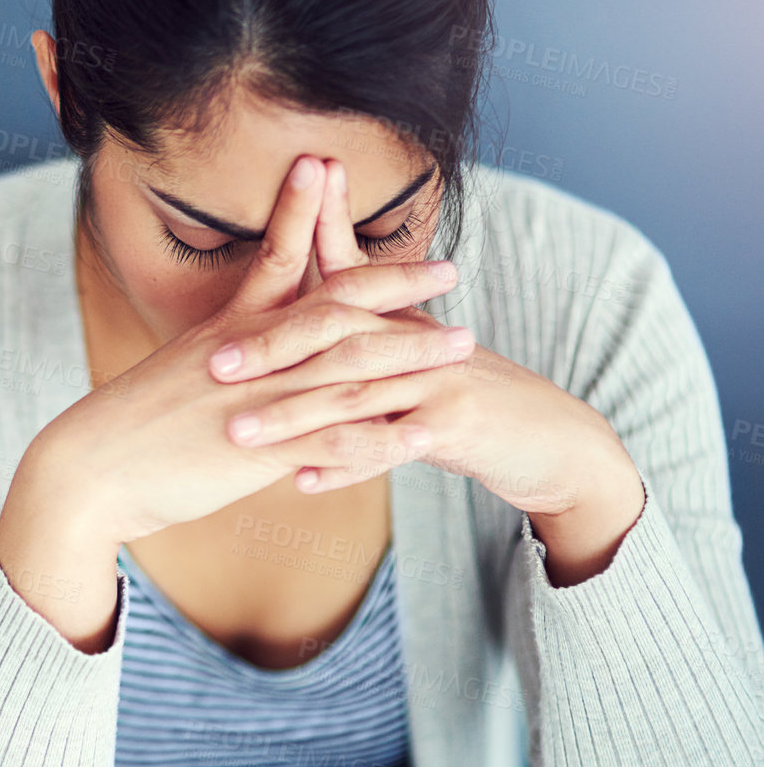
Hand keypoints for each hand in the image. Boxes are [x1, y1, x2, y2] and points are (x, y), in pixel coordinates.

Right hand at [36, 156, 465, 547]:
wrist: (86, 470)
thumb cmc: (126, 430)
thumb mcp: (174, 376)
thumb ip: (218, 360)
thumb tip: (243, 352)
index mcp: (225, 333)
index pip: (275, 260)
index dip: (309, 216)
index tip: (333, 172)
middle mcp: (246, 357)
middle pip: (333, 309)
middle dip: (395, 286)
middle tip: (450, 269)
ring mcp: (254, 401)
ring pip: (345, 370)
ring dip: (409, 356)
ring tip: (462, 345)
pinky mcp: (255, 451)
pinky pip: (331, 443)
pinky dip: (380, 439)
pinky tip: (423, 435)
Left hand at [212, 157, 635, 519]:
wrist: (550, 439)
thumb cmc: (465, 396)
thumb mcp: (415, 353)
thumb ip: (363, 326)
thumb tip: (310, 286)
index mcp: (400, 319)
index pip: (337, 284)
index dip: (283, 288)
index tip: (222, 299)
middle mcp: (417, 340)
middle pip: (336, 336)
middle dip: (272, 349)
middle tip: (216, 366)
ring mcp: (438, 380)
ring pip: (355, 394)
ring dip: (293, 416)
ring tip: (240, 432)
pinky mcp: (459, 427)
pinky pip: (391, 448)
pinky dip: (346, 467)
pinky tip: (303, 483)